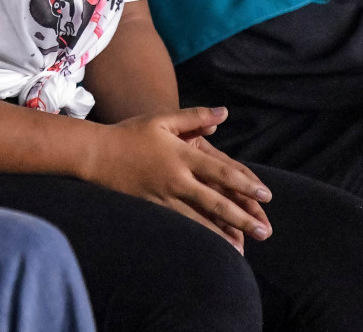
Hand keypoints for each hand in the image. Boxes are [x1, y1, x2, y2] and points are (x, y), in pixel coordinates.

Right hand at [80, 107, 270, 253]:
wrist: (96, 154)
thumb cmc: (130, 133)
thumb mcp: (163, 119)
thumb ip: (195, 117)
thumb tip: (224, 113)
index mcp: (182, 154)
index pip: (221, 171)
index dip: (245, 184)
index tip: (265, 196)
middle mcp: (176, 178)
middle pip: (215, 201)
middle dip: (242, 217)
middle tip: (264, 231)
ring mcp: (163, 196)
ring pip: (199, 219)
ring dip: (223, 234)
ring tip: (244, 248)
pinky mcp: (152, 207)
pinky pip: (180, 225)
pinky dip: (198, 236)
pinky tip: (210, 247)